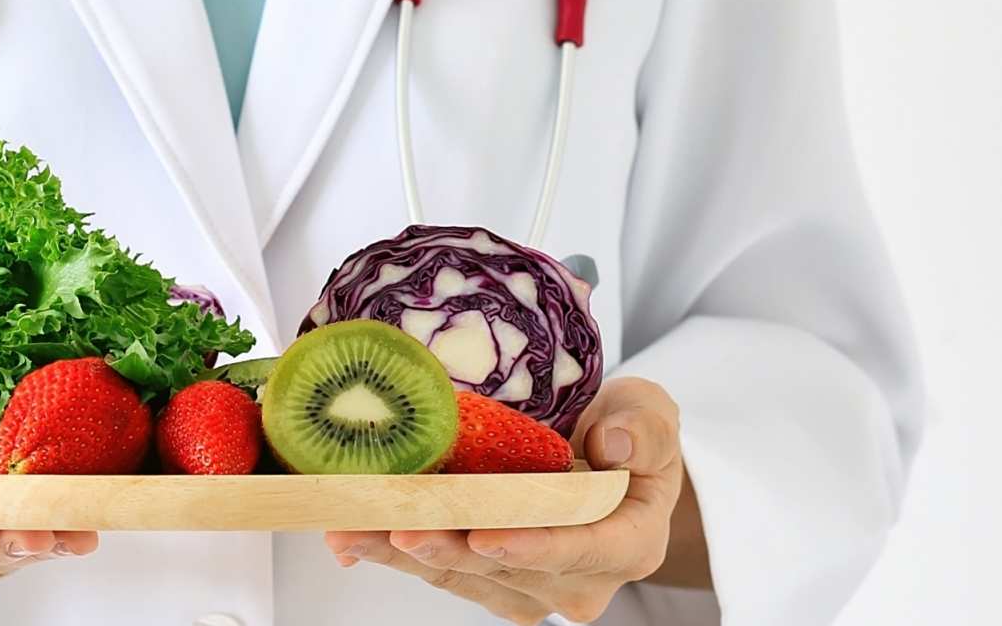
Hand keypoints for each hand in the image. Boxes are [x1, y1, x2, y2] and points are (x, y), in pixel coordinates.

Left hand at [325, 377, 683, 623]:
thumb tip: (612, 443)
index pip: (579, 550)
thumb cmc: (626, 435)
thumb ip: (644, 427)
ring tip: (353, 526)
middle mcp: (577, 579)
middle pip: (504, 568)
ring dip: (403, 553)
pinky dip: (392, 553)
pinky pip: (437, 571)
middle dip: (446, 547)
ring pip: (460, 575)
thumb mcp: (651, 414)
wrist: (603, 460)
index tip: (483, 535)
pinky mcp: (488, 581)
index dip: (530, 546)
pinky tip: (351, 537)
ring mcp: (529, 587)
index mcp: (626, 543)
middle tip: (395, 525)